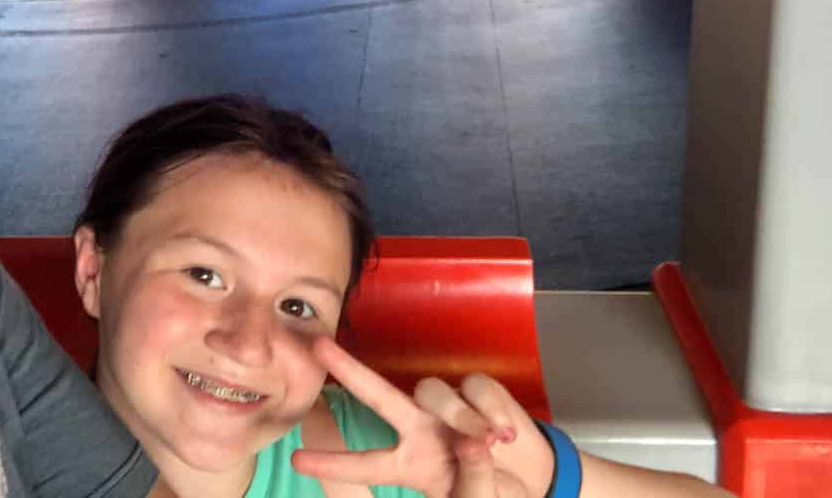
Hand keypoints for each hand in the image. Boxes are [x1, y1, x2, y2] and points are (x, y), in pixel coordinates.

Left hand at [290, 337, 530, 497]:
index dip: (333, 463)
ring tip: (489, 443)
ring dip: (460, 417)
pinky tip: (506, 435)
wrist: (534, 481)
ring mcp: (446, 407)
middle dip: (349, 370)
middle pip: (379, 396)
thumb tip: (473, 444)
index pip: (367, 465)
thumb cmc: (492, 493)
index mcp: (410, 463)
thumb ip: (475, 481)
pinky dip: (492, 412)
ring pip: (433, 393)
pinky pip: (476, 390)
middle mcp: (420, 429)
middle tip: (318, 348)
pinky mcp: (477, 392)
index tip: (297, 459)